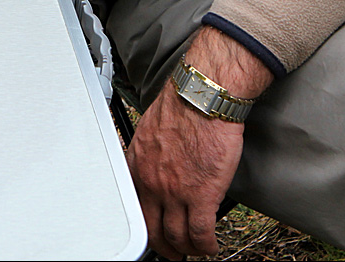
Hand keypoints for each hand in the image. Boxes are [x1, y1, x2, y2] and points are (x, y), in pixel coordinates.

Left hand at [127, 28, 273, 258]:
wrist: (203, 97)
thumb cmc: (183, 104)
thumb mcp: (152, 130)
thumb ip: (151, 153)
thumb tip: (159, 162)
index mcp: (138, 165)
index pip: (134, 207)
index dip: (145, 225)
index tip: (151, 231)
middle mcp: (152, 182)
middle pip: (153, 229)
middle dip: (163, 246)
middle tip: (172, 251)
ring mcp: (176, 192)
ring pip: (177, 237)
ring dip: (186, 248)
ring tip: (194, 249)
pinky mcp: (202, 196)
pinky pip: (200, 233)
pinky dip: (205, 245)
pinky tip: (210, 245)